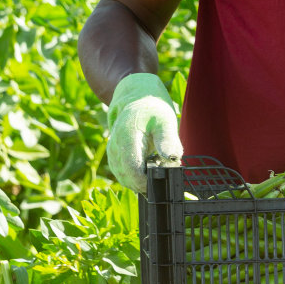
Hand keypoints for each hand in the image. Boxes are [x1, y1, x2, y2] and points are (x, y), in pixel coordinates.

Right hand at [105, 72, 181, 193]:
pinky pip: (121, 173)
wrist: (137, 99)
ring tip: (155, 179)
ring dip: (137, 183)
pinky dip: (133, 178)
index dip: (143, 180)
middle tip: (161, 184)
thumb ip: (168, 140)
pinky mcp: (114, 155)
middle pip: (125, 175)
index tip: (158, 184)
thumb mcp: (166, 120)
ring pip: (121, 176)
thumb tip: (172, 158)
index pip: (131, 167)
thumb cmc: (153, 109)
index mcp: (127, 135)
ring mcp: (112, 151)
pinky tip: (147, 176)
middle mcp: (115, 145)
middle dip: (142, 184)